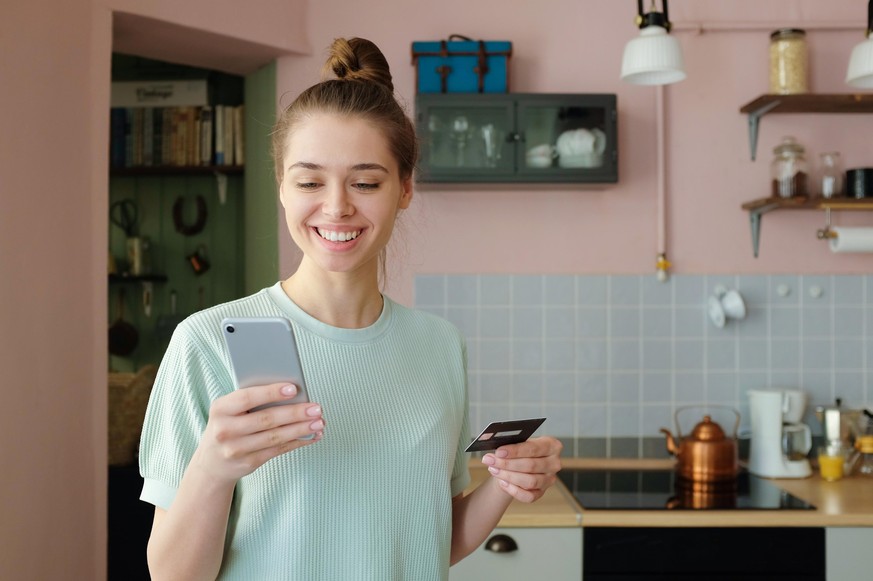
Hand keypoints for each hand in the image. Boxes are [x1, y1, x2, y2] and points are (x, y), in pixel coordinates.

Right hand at [192, 382, 323, 483]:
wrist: (211, 463)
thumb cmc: (229, 425)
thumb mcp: (230, 410)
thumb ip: (252, 400)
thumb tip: (292, 392)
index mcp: (220, 409)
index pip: (247, 398)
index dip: (271, 392)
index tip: (294, 388)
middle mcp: (225, 430)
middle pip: (266, 420)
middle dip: (295, 413)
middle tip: (317, 408)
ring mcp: (236, 449)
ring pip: (275, 437)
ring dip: (301, 429)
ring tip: (319, 421)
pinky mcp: (249, 463)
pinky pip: (278, 450)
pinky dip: (297, 442)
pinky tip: (312, 435)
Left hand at [481, 436, 561, 502]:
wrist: (520, 464)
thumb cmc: (520, 450)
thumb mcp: (518, 442)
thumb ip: (511, 444)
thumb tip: (495, 448)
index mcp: (552, 445)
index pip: (534, 448)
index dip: (515, 451)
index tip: (499, 451)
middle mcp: (554, 463)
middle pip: (531, 465)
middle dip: (508, 464)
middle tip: (491, 461)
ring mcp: (549, 480)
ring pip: (530, 481)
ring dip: (508, 476)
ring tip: (494, 470)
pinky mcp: (542, 492)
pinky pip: (529, 496)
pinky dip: (514, 490)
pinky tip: (502, 483)